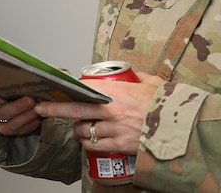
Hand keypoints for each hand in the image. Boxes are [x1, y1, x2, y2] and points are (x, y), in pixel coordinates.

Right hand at [0, 58, 41, 136]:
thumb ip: (6, 63)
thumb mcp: (8, 73)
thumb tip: (12, 44)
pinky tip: (36, 112)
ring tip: (30, 100)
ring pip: (4, 113)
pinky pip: (17, 125)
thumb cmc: (14, 88)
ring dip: (17, 107)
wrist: (24, 111)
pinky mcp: (7, 128)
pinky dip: (28, 118)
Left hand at [34, 71, 162, 155]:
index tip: (55, 91)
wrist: (179, 127)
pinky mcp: (118, 146)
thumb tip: (135, 74)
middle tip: (42, 108)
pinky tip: (90, 140)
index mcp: (118, 92)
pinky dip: (89, 143)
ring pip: (84, 131)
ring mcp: (114, 130)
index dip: (67, 92)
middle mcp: (111, 111)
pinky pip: (95, 146)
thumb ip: (140, 78)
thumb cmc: (167, 104)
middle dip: (55, 110)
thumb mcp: (154, 83)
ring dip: (78, 129)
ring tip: (80, 126)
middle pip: (75, 111)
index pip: (84, 90)